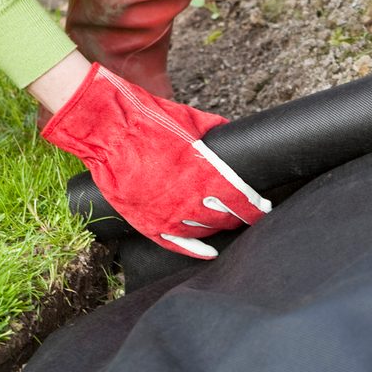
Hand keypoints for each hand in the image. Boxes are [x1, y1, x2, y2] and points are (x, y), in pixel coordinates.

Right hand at [41, 64, 269, 257]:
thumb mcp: (189, 119)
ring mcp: (170, 216)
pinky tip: (210, 252)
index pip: (242, 200)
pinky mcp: (150, 224)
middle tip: (246, 214)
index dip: (256, 207)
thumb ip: (213, 131)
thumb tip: (228, 133)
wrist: (107, 132)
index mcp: (206, 174)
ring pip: (205, 231)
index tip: (263, 207)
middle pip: (226, 218)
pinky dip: (197, 250)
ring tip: (225, 223)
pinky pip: (179, 245)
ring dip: (218, 227)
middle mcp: (191, 200)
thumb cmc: (148, 121)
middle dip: (239, 216)